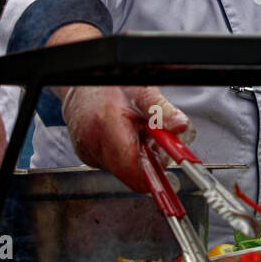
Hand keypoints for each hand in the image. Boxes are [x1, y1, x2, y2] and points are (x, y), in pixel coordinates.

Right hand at [61, 85, 192, 192]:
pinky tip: (123, 136)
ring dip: (136, 157)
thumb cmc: (109, 86)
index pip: (130, 167)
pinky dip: (124, 155)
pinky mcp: (86, 156)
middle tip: (153, 140)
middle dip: (148, 162)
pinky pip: (112, 165)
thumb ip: (162, 109)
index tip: (166, 173)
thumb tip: (180, 126)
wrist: (79, 86)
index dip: (152, 176)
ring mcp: (87, 151)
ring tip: (135, 132)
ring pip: (122, 170)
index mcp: (106, 122)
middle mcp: (93, 140)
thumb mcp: (141, 90)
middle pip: (129, 171)